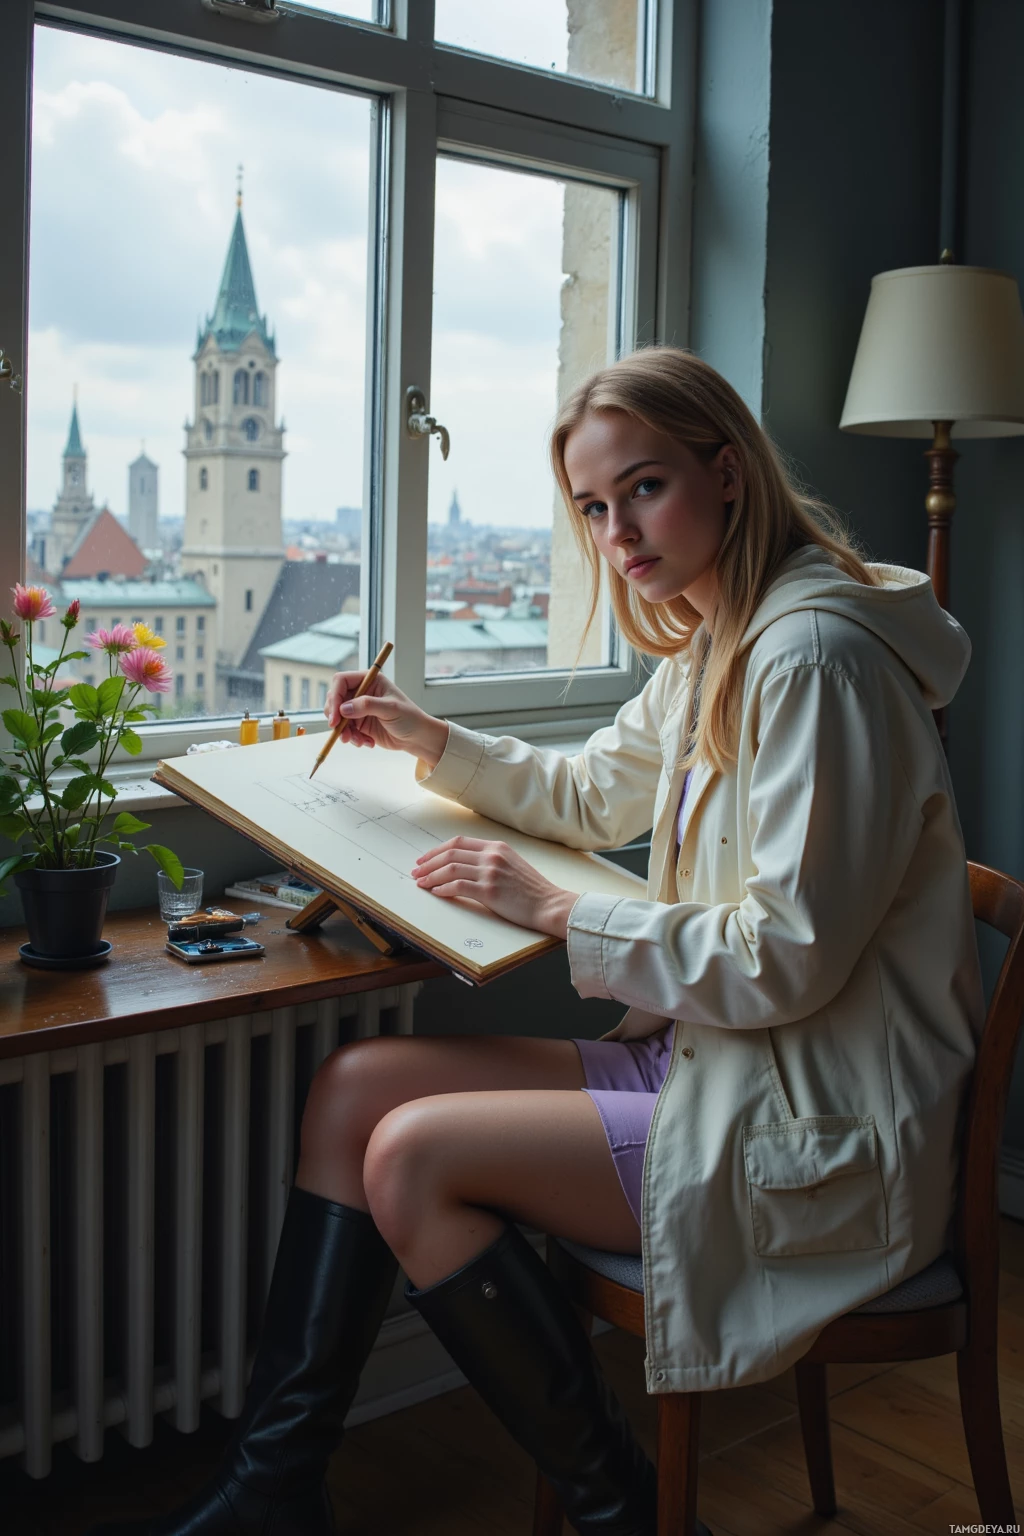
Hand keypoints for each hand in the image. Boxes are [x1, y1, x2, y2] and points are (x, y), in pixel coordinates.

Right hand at [324, 671, 447, 765]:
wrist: (417, 737)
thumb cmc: (409, 718)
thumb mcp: (390, 709)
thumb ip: (367, 706)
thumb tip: (344, 708)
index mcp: (370, 680)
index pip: (342, 681)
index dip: (335, 696)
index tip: (335, 715)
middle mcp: (362, 692)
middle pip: (335, 699)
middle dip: (335, 717)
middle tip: (340, 732)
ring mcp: (359, 709)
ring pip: (338, 717)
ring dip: (343, 731)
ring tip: (357, 741)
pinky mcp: (359, 724)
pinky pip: (345, 730)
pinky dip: (352, 738)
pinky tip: (367, 742)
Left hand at [412, 836, 578, 938]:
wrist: (549, 903)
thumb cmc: (531, 889)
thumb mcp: (511, 863)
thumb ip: (490, 859)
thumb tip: (463, 864)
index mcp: (496, 847)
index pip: (458, 842)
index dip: (437, 850)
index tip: (425, 858)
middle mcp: (492, 856)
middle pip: (450, 854)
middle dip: (428, 862)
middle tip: (416, 871)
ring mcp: (490, 872)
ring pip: (451, 869)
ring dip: (431, 876)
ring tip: (420, 882)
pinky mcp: (490, 891)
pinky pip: (458, 886)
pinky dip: (443, 888)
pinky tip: (436, 892)